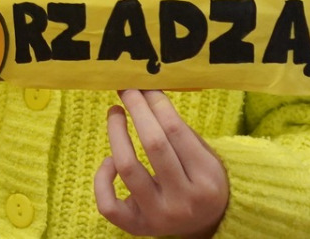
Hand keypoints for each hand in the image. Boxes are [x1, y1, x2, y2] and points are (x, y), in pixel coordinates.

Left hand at [93, 90, 228, 238]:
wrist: (206, 225)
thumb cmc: (200, 180)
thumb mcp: (204, 156)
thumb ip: (179, 130)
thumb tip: (146, 91)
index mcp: (206, 180)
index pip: (175, 130)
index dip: (155, 102)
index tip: (144, 85)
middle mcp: (183, 201)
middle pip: (153, 144)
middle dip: (137, 110)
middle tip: (127, 90)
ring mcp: (158, 217)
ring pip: (128, 168)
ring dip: (116, 133)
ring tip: (115, 112)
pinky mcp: (136, 227)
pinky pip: (108, 204)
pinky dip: (102, 178)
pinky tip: (110, 161)